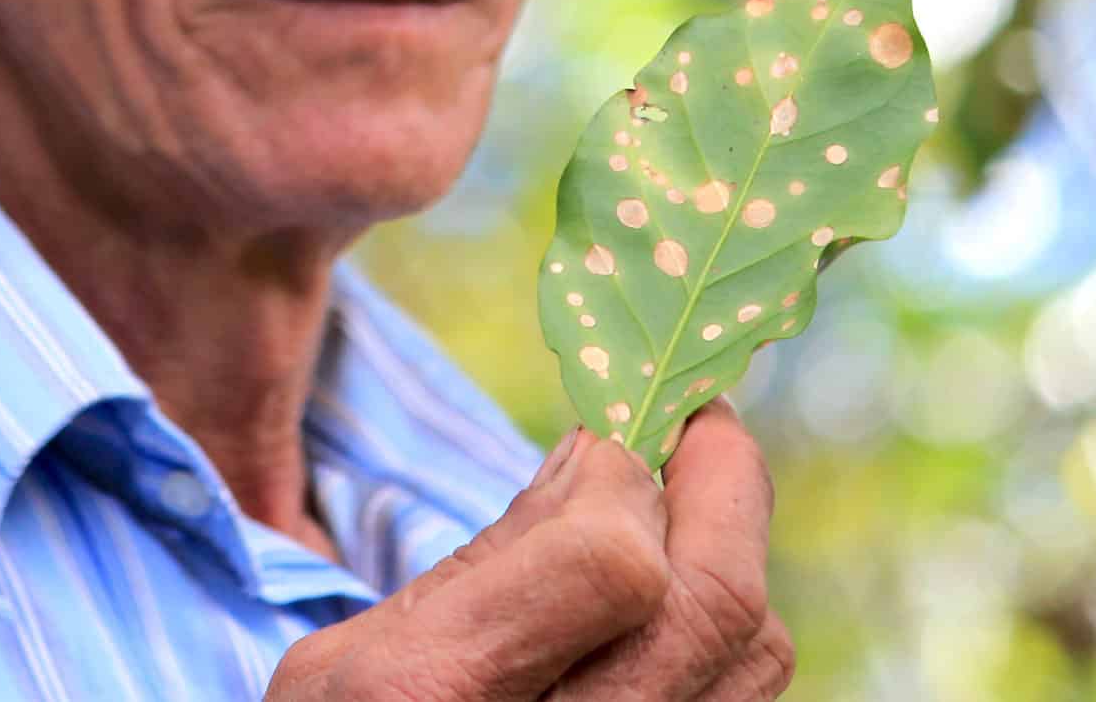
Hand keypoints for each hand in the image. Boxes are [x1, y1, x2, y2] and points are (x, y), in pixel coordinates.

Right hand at [266, 401, 791, 700]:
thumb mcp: (340, 666)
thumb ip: (482, 563)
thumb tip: (602, 449)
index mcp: (430, 700)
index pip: (614, 565)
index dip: (630, 476)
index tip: (609, 432)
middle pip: (714, 606)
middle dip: (721, 484)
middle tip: (694, 422)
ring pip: (755, 659)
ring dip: (731, 556)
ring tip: (680, 509)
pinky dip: (721, 633)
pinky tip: (672, 598)